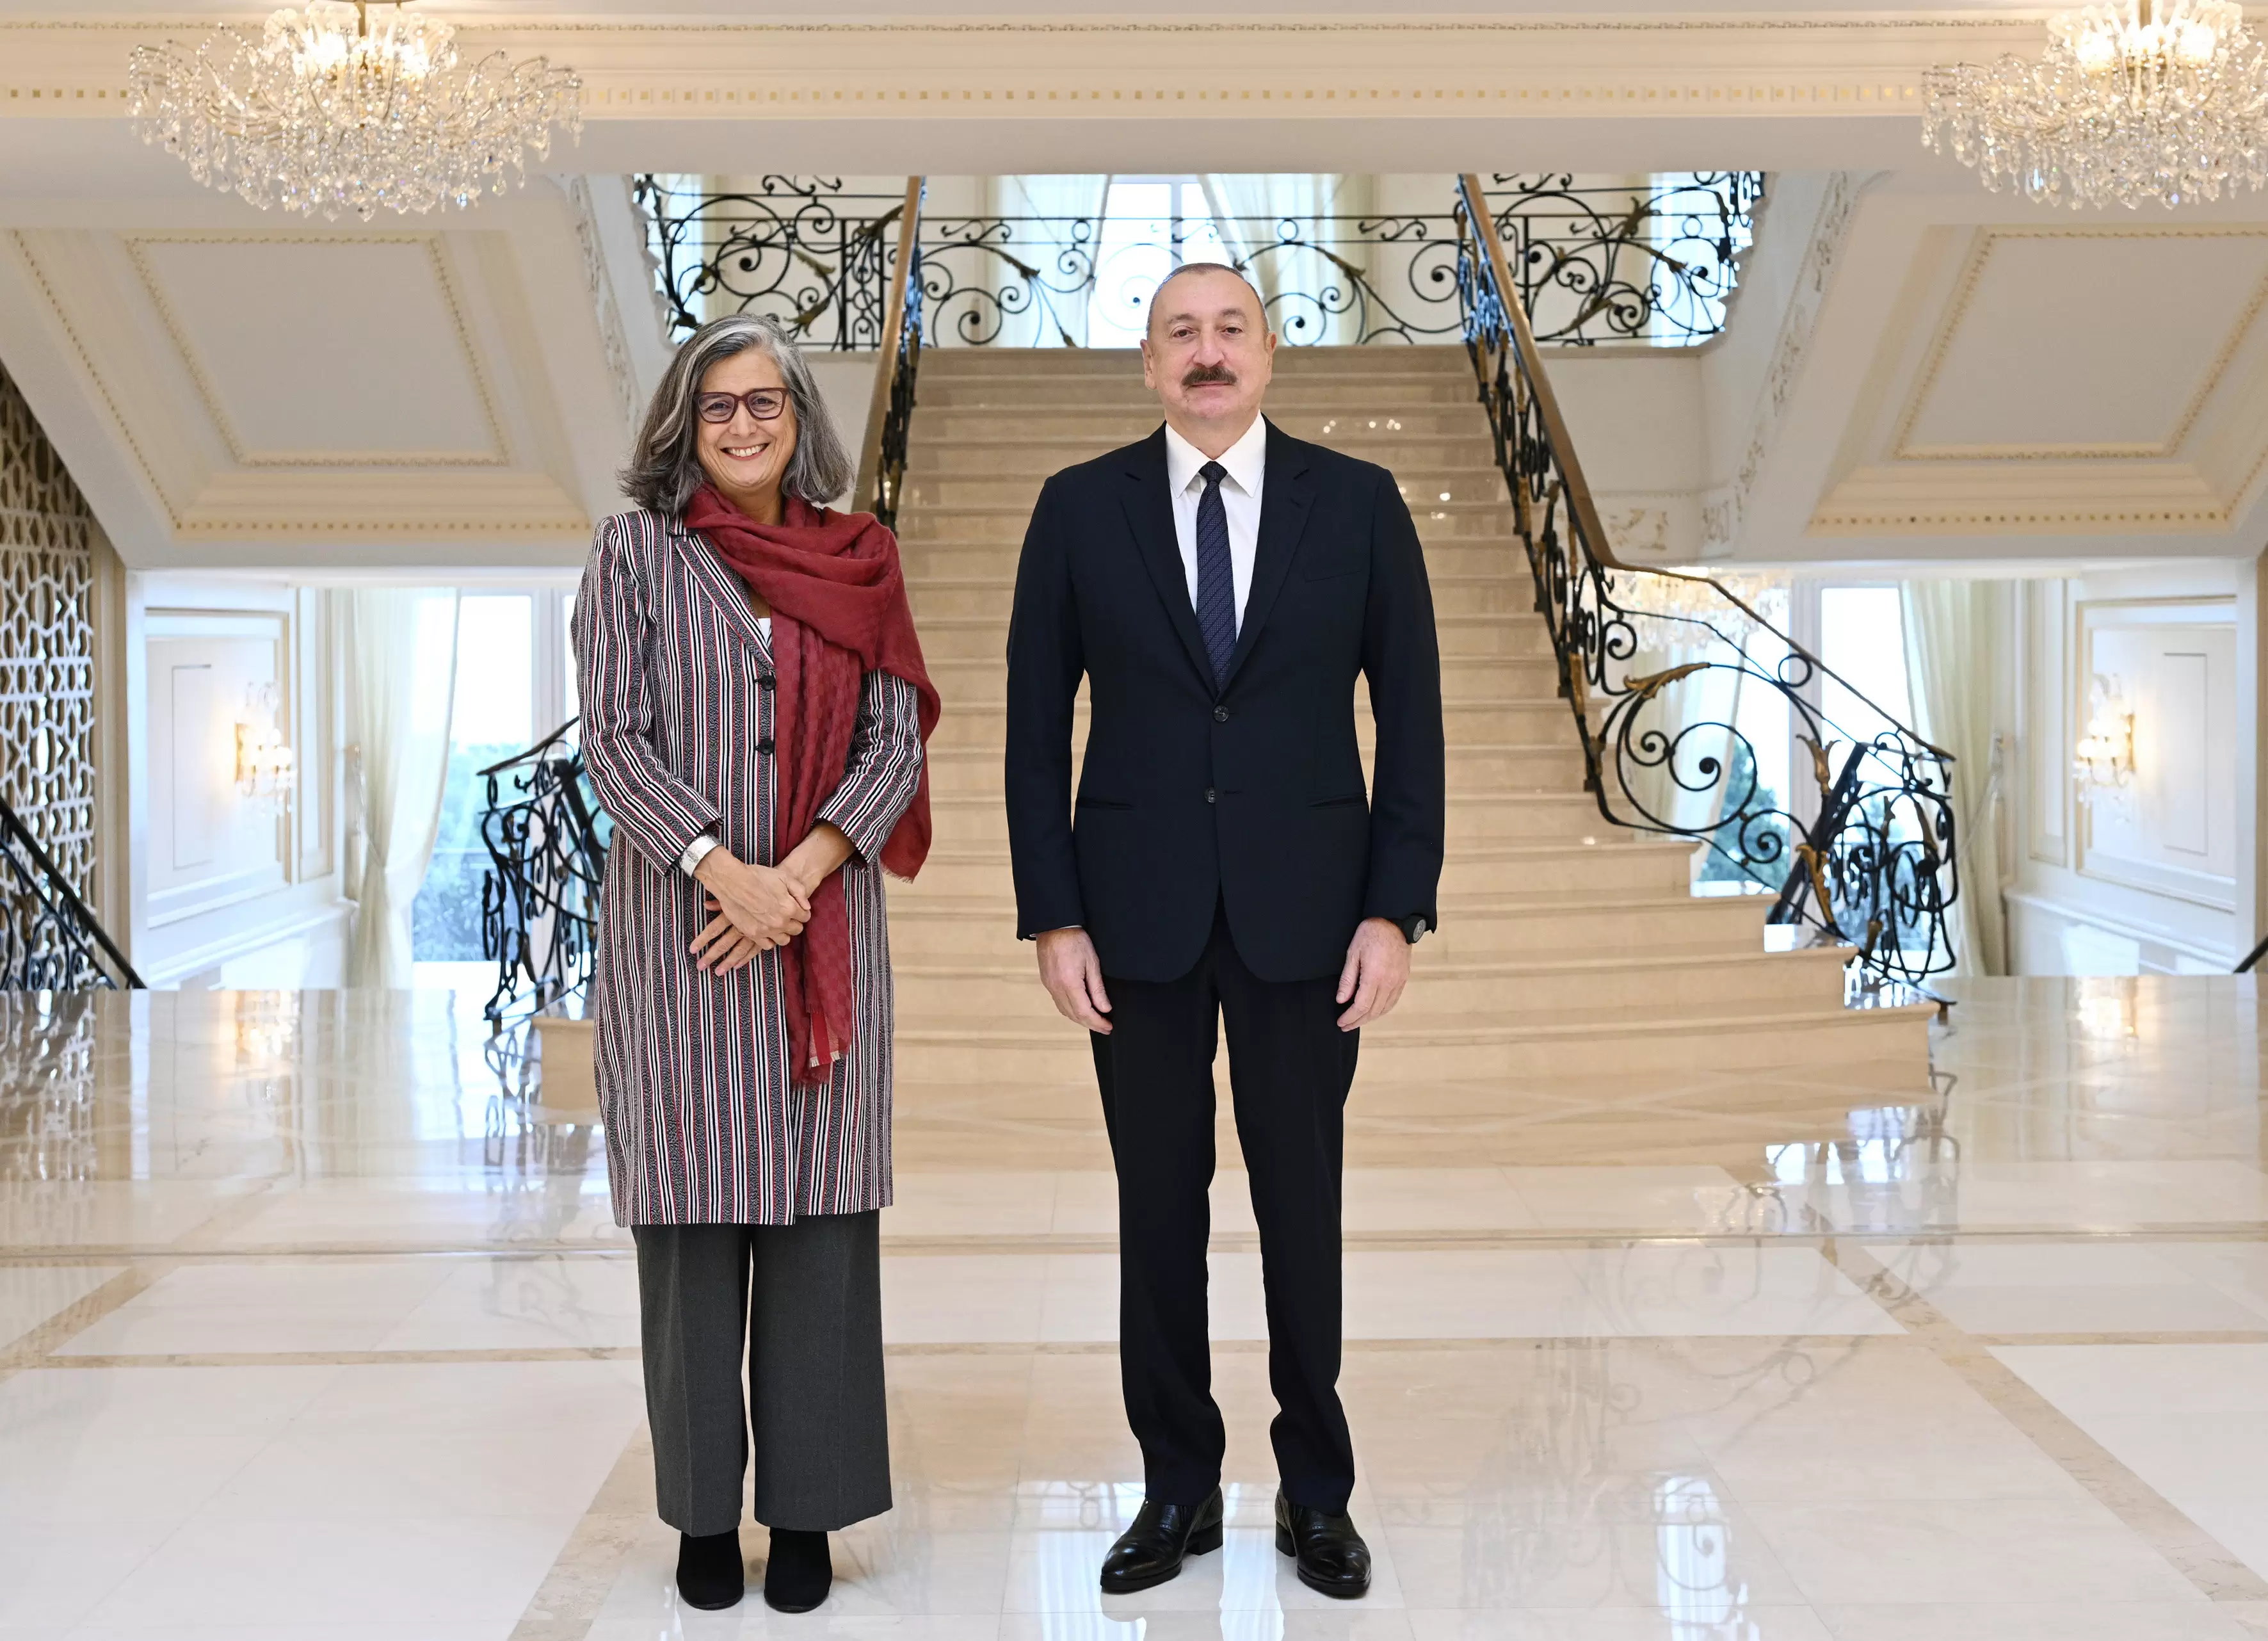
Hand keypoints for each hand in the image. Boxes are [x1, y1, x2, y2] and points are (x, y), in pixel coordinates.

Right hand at [690, 848, 810, 971]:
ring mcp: (766, 930)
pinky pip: (767, 945)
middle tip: (786, 915)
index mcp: (790, 908)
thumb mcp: (784, 877)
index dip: (802, 912)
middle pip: (797, 929)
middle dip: (794, 922)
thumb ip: (799, 892)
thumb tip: (807, 907)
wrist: (733, 881)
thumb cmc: (758, 876)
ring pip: (784, 940)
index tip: (796, 909)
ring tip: (777, 924)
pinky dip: (770, 940)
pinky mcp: (753, 934)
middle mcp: (780, 922)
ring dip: (783, 933)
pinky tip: (767, 931)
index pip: (805, 917)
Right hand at [1036, 926, 1112, 1033]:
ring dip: (1080, 1020)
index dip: (1098, 1023)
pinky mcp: (1047, 982)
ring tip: (1095, 1021)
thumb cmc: (1075, 939)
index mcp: (1069, 984)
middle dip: (1091, 1024)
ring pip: (1065, 1011)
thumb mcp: (1092, 962)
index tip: (1108, 1027)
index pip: (1085, 1013)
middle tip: (1105, 1028)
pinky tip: (1079, 1010)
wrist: (1053, 926)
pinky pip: (1059, 1003)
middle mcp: (1056, 988)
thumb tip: (1104, 1009)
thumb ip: (1097, 988)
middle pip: (1074, 1015)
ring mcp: (1049, 986)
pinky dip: (1070, 1011)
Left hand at [1335, 917, 1410, 1030]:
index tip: (1341, 1022)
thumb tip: (1341, 1000)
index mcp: (1375, 977)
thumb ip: (1348, 979)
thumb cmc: (1370, 934)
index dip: (1350, 1017)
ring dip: (1370, 1018)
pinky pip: (1393, 1000)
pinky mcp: (1403, 978)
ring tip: (1357, 1020)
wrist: (1394, 921)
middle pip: (1373, 1011)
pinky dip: (1382, 1009)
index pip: (1362, 1006)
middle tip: (1345, 1025)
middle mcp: (1389, 982)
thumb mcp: (1353, 953)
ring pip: (1385, 1008)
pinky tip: (1374, 1010)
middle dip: (1358, 1021)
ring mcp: (1399, 981)